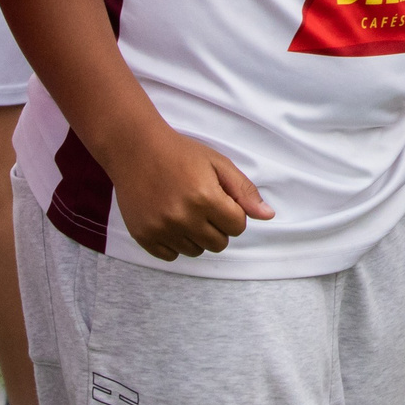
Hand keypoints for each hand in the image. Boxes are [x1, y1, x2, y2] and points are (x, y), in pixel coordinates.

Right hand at [109, 125, 272, 259]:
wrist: (136, 149)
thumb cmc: (181, 153)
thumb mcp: (218, 164)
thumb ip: (244, 191)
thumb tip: (268, 216)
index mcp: (206, 198)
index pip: (238, 227)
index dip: (233, 213)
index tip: (221, 199)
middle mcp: (183, 217)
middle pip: (219, 244)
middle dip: (218, 226)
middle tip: (203, 204)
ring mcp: (161, 229)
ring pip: (196, 251)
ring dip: (197, 235)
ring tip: (186, 210)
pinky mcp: (143, 236)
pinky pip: (171, 255)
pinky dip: (175, 242)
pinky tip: (171, 220)